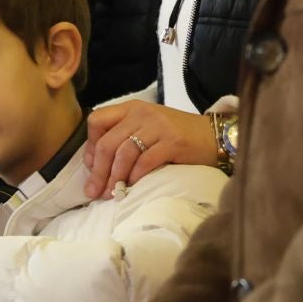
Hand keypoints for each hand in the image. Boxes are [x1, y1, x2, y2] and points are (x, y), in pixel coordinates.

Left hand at [84, 102, 220, 199]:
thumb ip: (125, 137)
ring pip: (124, 153)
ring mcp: (158, 126)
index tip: (90, 167)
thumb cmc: (177, 135)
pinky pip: (145, 161)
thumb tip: (97, 166)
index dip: (89, 146)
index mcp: (132, 108)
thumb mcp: (147, 128)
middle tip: (94, 191)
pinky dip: (135, 176)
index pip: (97, 120)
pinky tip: (133, 186)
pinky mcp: (173, 142)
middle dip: (98, 171)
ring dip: (114, 177)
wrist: (213, 136)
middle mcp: (142, 113)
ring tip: (111, 193)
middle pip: (108, 142)